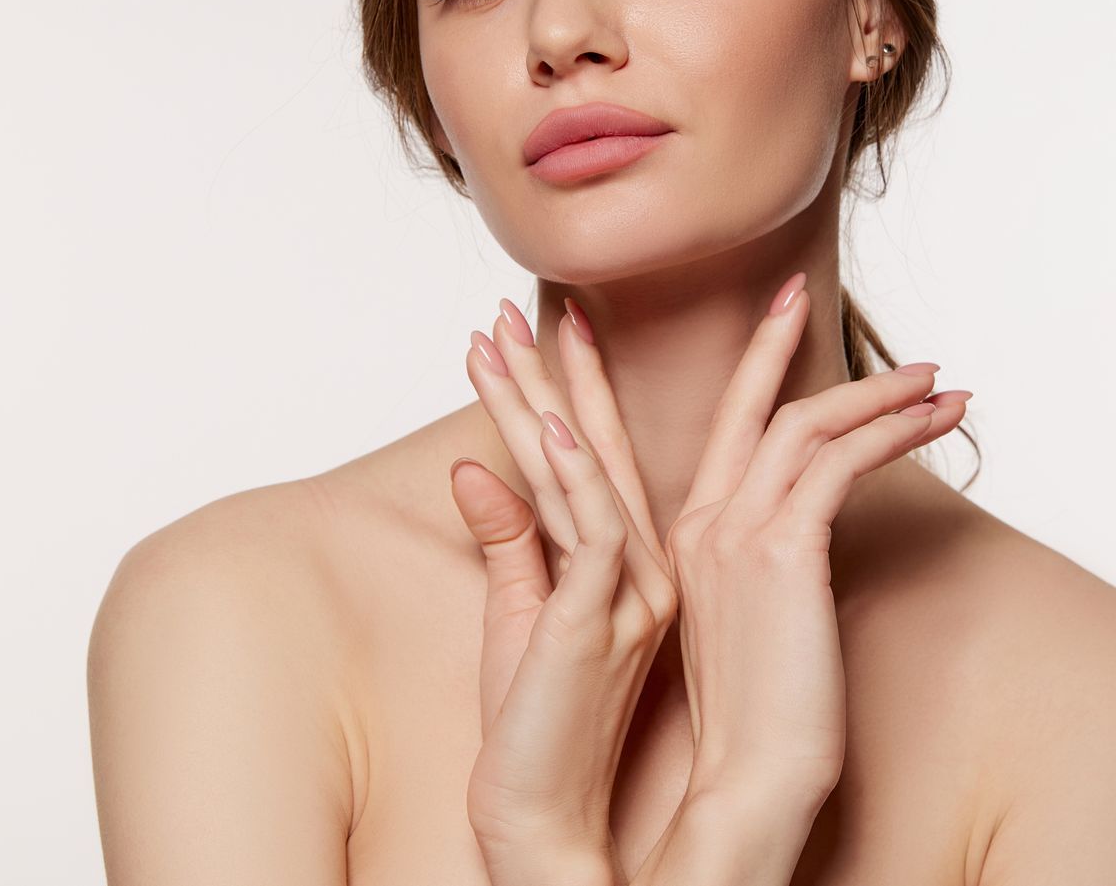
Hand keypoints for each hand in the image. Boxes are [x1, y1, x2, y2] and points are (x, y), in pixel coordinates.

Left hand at [448, 300, 675, 875]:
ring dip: (546, 401)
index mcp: (627, 563)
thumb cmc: (532, 725)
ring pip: (589, 473)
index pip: (600, 456)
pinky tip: (552, 426)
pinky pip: (591, 532)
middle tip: (539, 300)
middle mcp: (642, 565)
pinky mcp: (605, 619)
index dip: (577, 388)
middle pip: (602, 446)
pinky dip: (573, 475)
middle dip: (570, 369)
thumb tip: (473, 469)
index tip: (555, 323)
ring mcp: (631, 590)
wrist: (543, 814)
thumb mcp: (518, 615)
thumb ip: (508, 538)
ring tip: (507, 336)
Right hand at [663, 272, 969, 813]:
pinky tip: (940, 421)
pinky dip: (895, 429)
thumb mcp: (757, 626)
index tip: (775, 314)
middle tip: (804, 294)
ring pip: (806, 424)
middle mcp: (702, 525)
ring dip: (879, 393)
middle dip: (780, 343)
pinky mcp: (782, 551)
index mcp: (688, 540)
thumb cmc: (763, 724)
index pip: (721, 431)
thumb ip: (769, 566)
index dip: (747, 366)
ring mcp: (736, 535)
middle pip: (752, 408)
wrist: (748, 787)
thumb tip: (810, 538)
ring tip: (936, 380)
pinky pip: (843, 461)